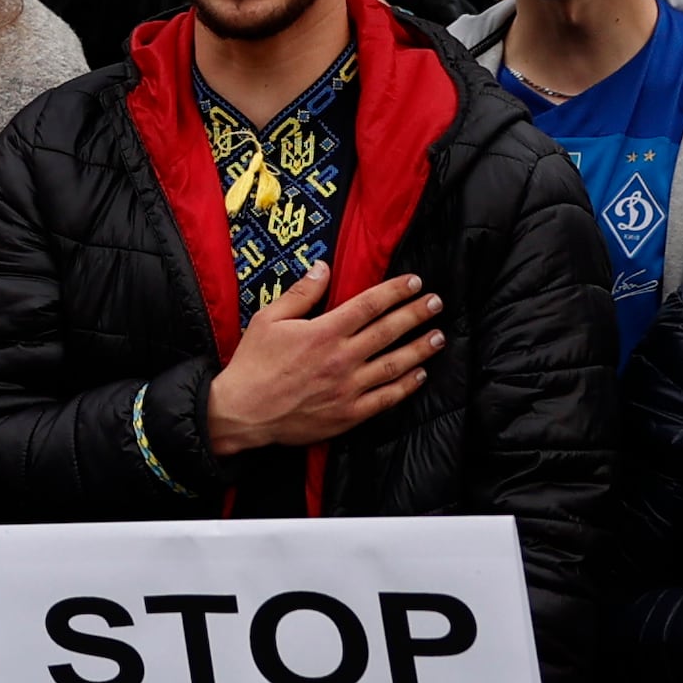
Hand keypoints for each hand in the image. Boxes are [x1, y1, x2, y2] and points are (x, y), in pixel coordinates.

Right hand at [207, 269, 438, 454]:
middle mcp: (342, 358)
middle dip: (416, 314)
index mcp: (324, 332)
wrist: (243, 412)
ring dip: (420, 349)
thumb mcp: (268, 319)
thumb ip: (301, 293)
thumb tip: (323, 268)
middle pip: (389, 331)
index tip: (415, 282)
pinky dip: (405, 386)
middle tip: (436, 303)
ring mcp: (348, 388)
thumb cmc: (253, 364)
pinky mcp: (348, 414)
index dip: (395, 291)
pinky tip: (419, 376)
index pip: (370, 305)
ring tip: (439, 337)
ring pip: (394, 365)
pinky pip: (385, 398)